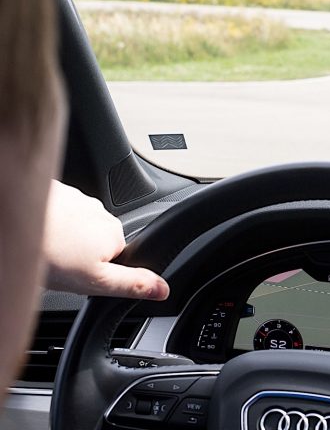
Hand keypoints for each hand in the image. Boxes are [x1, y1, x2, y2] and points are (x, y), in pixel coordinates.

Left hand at [43, 181, 169, 299]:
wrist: (12, 224)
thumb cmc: (48, 252)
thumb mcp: (94, 280)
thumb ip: (130, 284)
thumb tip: (163, 289)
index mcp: (113, 232)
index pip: (115, 255)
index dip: (98, 269)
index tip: (80, 274)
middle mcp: (99, 210)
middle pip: (94, 238)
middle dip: (80, 251)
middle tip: (60, 266)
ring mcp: (74, 197)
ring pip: (73, 225)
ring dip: (62, 237)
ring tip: (45, 250)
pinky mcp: (51, 191)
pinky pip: (55, 212)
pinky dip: (47, 224)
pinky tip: (36, 236)